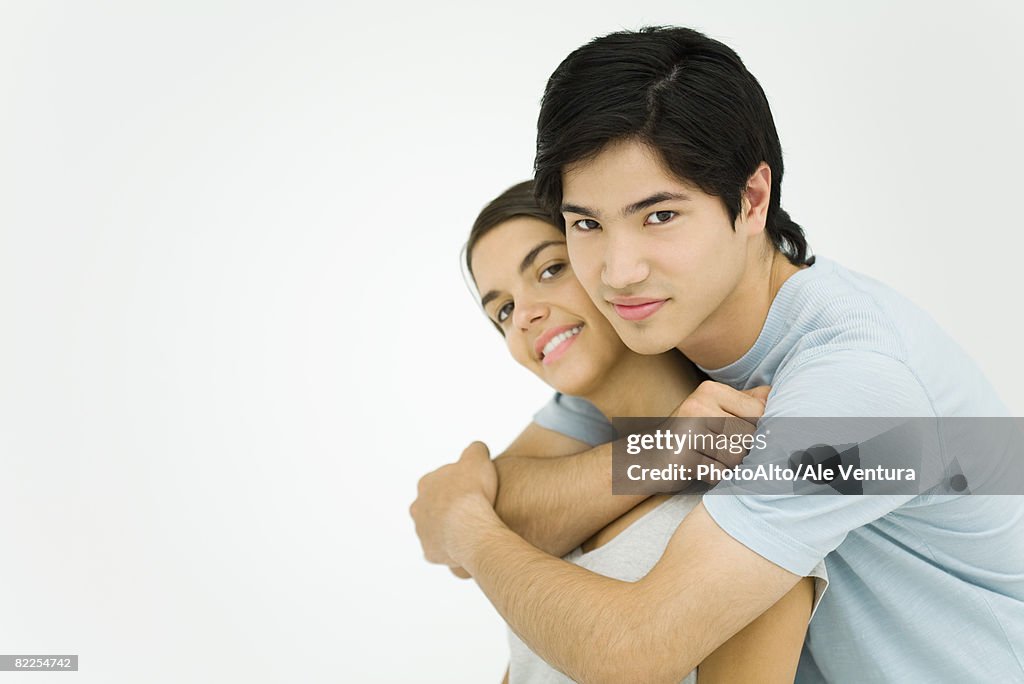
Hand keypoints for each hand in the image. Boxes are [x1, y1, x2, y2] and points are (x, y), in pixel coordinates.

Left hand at [410, 441, 499, 569]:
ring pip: (436, 528)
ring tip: (473, 529)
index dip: (460, 483)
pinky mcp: (430, 552)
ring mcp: (422, 531)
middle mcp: (418, 508)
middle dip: (450, 507)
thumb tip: (476, 449)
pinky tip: (469, 544)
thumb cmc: (472, 492)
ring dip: (450, 528)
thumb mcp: (478, 458)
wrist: (470, 530)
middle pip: (435, 505)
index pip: (441, 480)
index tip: (474, 488)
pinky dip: (454, 547)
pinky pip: (442, 549)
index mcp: (426, 484)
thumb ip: (475, 450)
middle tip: (473, 510)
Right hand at [664, 381, 769, 479]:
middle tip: (724, 451)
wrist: (648, 456)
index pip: (758, 410)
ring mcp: (688, 431)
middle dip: (743, 450)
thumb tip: (775, 391)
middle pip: (749, 435)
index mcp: (710, 390)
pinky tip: (701, 468)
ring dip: (729, 465)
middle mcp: (698, 405)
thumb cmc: (690, 433)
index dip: (758, 427)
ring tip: (712, 459)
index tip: (743, 435)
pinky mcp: (683, 458)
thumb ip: (745, 400)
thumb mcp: (715, 408)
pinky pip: (718, 473)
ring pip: (737, 456)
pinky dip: (715, 476)